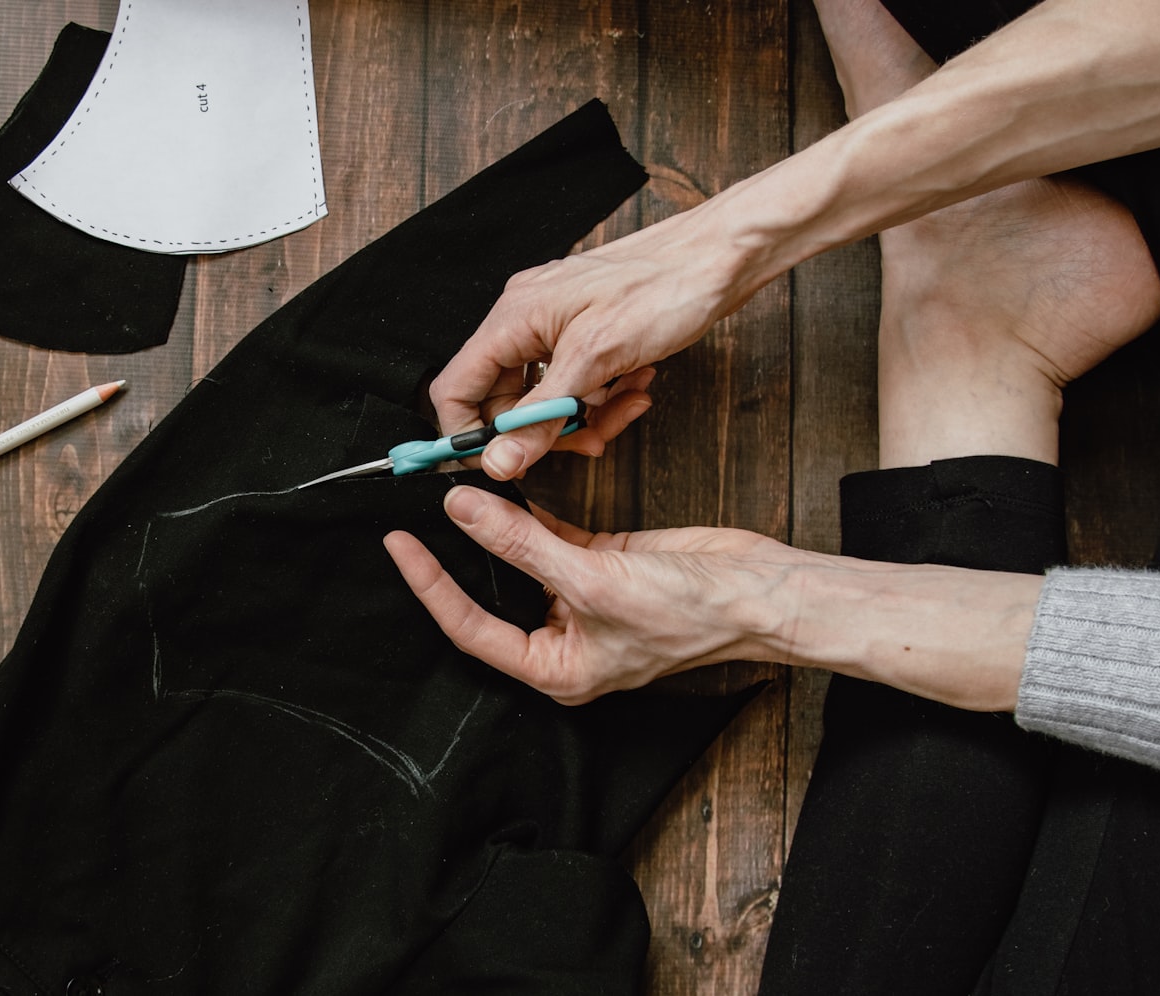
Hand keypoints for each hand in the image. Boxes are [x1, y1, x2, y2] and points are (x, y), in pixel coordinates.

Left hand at [382, 485, 801, 703]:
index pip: (471, 628)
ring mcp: (582, 602)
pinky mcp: (602, 566)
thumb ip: (522, 543)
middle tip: (414, 519)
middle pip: (490, 597)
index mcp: (555, 669)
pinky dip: (532, 515)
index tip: (400, 545)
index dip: (430, 586)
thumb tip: (462, 512)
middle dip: (456, 559)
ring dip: (495, 529)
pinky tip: (509, 488)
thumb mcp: (593, 577)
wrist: (759, 591)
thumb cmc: (691, 612)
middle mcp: (563, 641)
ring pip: (521, 562)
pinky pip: (552, 540)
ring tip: (455, 495)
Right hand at [432, 195, 777, 478]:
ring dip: (581, 414)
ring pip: (543, 393)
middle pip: (502, 396)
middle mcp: (524, 316)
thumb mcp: (596, 362)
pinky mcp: (583, 329)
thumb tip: (500, 461)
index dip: (468, 433)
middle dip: (543, 429)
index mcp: (513, 317)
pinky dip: (600, 394)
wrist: (721, 257)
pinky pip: (573, 378)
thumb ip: (541, 417)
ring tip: (625, 407)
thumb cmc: (664, 289)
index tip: (499, 465)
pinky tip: (634, 387)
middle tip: (586, 442)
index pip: (457, 386)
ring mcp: (553, 322)